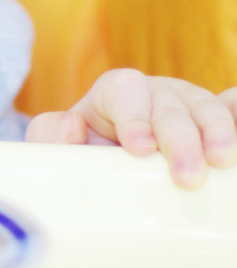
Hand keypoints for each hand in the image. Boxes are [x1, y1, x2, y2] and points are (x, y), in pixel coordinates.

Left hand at [25, 69, 236, 188]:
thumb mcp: (56, 145)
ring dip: (217, 134)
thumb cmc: (86, 153)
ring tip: (222, 162)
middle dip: (179, 139)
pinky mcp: (216, 125)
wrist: (114, 168)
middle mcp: (157, 94)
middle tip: (186, 177)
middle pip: (170, 105)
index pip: (124, 90)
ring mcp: (191, 106)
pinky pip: (233, 113)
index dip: (133, 116)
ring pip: (207, 109)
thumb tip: (72, 126)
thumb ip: (49, 136)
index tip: (139, 148)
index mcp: (116, 93)